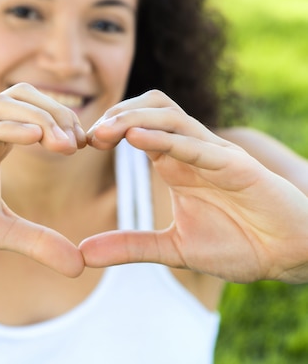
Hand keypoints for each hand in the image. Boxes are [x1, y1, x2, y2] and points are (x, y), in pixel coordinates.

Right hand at [0, 83, 86, 276]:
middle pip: (21, 96)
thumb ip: (37, 241)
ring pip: (0, 105)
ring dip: (38, 117)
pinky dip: (7, 128)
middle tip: (80, 142)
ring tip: (65, 143)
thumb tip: (80, 265)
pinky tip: (34, 138)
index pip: (32, 111)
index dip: (64, 121)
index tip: (88, 146)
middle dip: (57, 111)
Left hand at [80, 90, 307, 282]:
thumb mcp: (172, 249)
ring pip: (171, 116)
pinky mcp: (237, 166)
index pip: (137, 127)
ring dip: (134, 119)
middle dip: (116, 114)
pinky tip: (137, 139)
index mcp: (176, 164)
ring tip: (103, 132)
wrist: (289, 256)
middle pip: (151, 108)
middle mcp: (193, 151)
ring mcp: (215, 154)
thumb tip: (82, 254)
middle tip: (86, 137)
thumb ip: (129, 246)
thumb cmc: (238, 244)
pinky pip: (198, 144)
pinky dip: (166, 138)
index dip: (107, 130)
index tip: (77, 145)